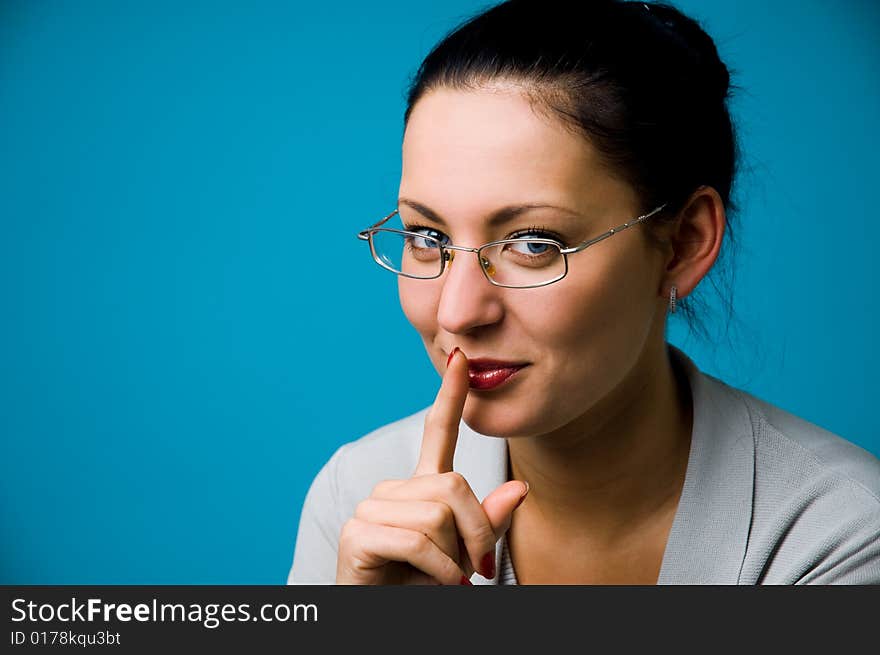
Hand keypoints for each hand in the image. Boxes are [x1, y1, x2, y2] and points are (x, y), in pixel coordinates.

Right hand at [336, 348, 529, 583]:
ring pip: (437, 514)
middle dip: (474, 532)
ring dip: (453, 558)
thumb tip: (520, 490)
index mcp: (420, 488)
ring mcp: (371, 508)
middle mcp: (393, 490)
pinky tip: (432, 584)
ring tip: (442, 579)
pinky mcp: (357, 533)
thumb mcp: (465, 555)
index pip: (437, 432)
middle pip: (452, 486)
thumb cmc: (424, 587)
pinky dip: (438, 571)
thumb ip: (488, 523)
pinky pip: (417, 541)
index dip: (451, 396)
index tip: (461, 358)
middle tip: (471, 569)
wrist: (384, 621)